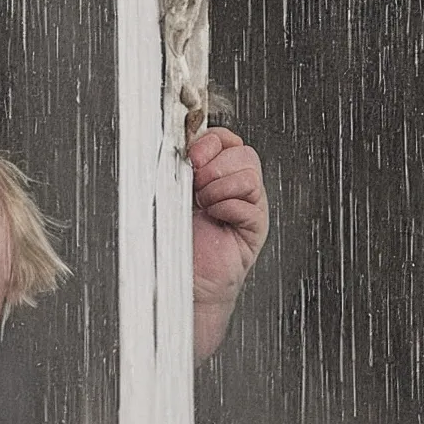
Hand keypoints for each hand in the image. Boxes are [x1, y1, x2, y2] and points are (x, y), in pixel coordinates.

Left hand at [190, 127, 268, 360]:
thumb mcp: (168, 198)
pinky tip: (216, 218)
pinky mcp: (254, 228)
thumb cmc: (173, 244)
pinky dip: (228, 206)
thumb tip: (173, 146)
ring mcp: (247, 207)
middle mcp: (234, 188)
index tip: (191, 154)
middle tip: (196, 186)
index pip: (225, 140)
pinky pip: (250, 203)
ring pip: (248, 174)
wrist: (182, 282)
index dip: (211, 141)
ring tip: (205, 206)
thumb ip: (175, 171)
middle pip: (242, 153)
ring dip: (220, 187)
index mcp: (214, 175)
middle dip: (214, 165)